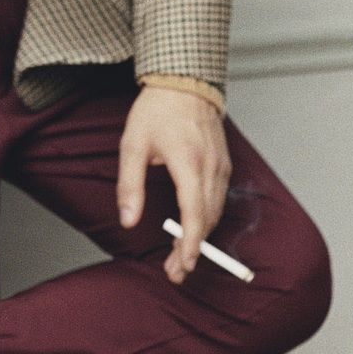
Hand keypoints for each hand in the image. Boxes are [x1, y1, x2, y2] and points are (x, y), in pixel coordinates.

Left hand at [117, 86, 231, 283]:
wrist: (184, 83)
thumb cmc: (157, 110)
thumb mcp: (132, 145)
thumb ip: (130, 185)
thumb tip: (128, 219)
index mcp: (188, 161)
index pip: (194, 213)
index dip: (190, 243)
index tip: (183, 264)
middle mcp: (210, 166)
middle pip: (207, 219)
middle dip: (192, 249)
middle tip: (175, 271)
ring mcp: (221, 166)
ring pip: (215, 212)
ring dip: (200, 237)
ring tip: (179, 256)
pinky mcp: (224, 164)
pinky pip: (218, 199)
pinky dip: (206, 218)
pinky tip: (191, 228)